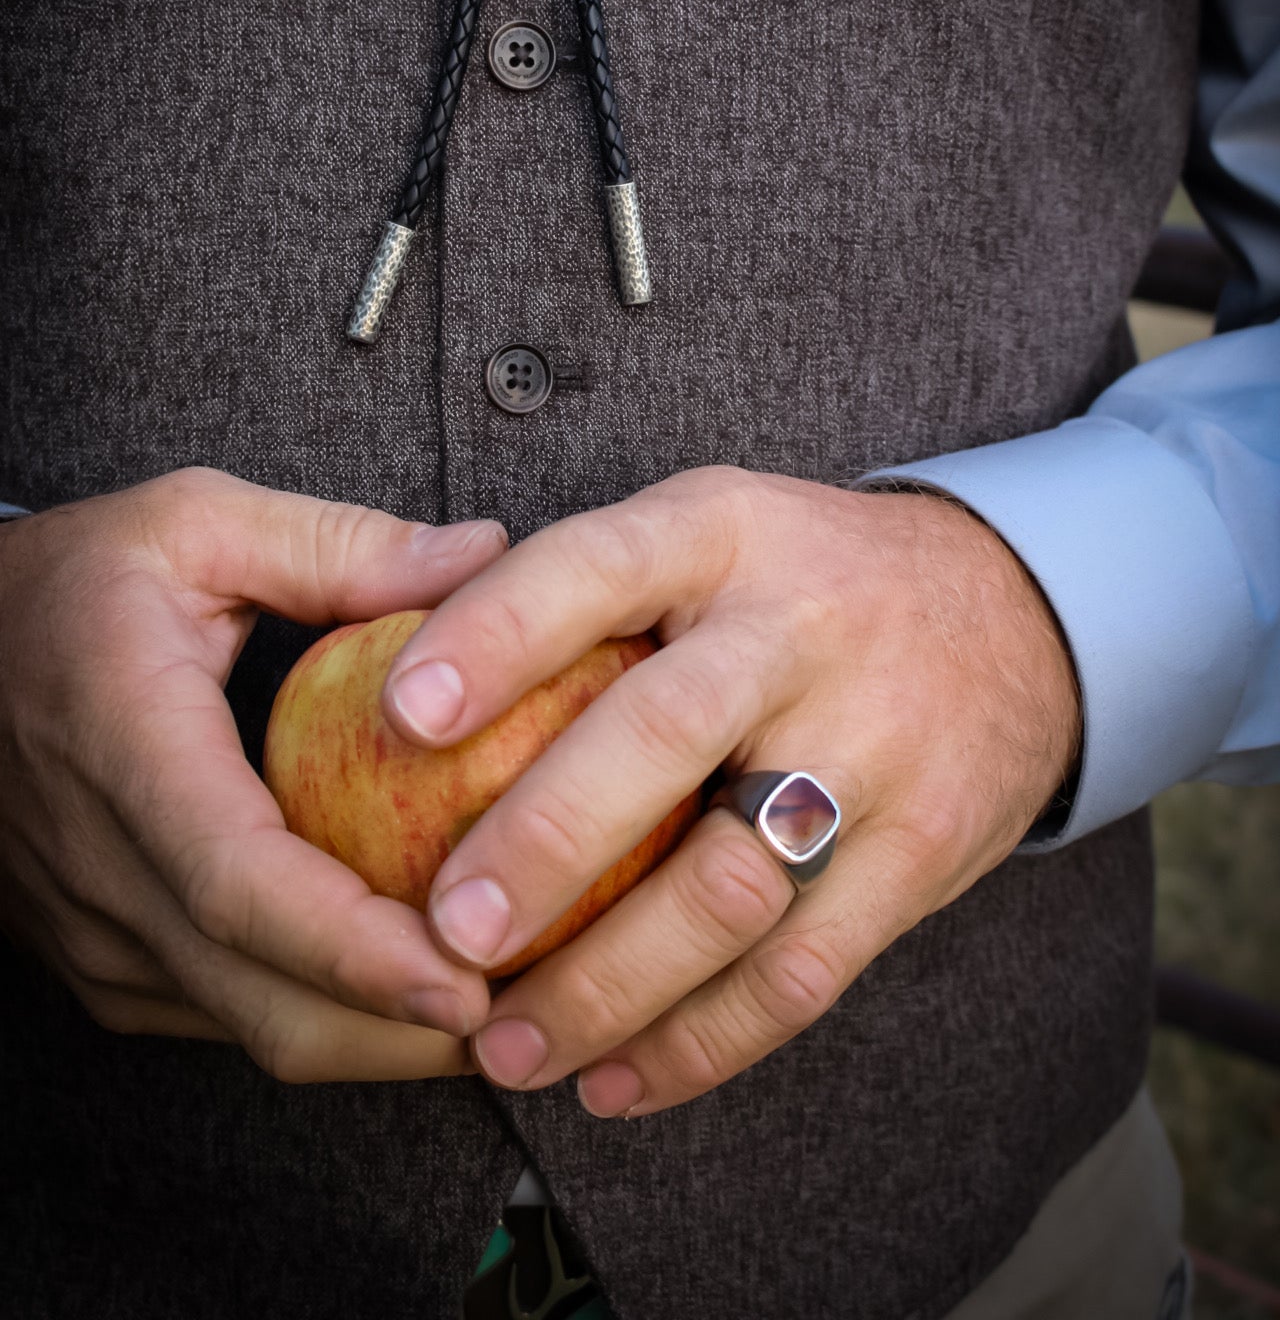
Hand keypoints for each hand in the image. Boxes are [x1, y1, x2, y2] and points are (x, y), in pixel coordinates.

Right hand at [0, 467, 505, 1080]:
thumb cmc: (67, 585)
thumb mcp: (193, 523)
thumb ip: (338, 545)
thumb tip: (487, 557)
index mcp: (126, 748)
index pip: (240, 882)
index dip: (357, 949)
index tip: (468, 980)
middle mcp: (102, 870)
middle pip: (264, 1001)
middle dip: (408, 1033)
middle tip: (542, 1009)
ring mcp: (97, 936)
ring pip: (252, 1033)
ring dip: (382, 1039)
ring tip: (512, 1005)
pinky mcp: (109, 966)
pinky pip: (229, 1018)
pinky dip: (332, 1018)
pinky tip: (421, 983)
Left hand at [380, 467, 1079, 1116]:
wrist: (1014, 616)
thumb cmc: (800, 582)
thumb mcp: (710, 530)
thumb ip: (583, 589)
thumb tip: (387, 660)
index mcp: (722, 532)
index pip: (598, 566)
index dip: (497, 635)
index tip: (401, 714)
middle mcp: (798, 629)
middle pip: (665, 735)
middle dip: (548, 842)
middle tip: (449, 931)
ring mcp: (872, 745)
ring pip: (732, 884)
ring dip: (608, 984)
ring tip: (506, 1048)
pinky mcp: (921, 854)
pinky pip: (802, 971)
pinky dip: (700, 1043)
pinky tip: (616, 1079)